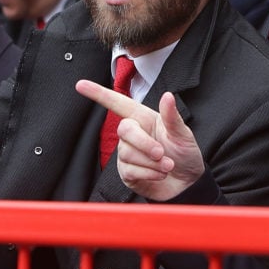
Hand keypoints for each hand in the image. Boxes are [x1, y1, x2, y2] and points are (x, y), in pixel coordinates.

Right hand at [75, 80, 203, 200]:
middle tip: (161, 153)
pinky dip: (149, 173)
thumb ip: (172, 117)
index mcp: (144, 118)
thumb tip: (167, 96)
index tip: (81, 85)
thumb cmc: (184, 154)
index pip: (117, 103)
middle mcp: (132, 134)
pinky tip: (160, 174)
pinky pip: (130, 170)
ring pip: (128, 153)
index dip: (98, 94)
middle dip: (144, 143)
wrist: (187, 183)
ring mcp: (127, 153)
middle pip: (123, 130)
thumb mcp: (183, 134)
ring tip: (167, 166)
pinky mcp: (126, 172)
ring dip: (152, 163)